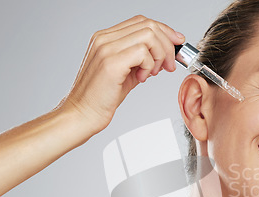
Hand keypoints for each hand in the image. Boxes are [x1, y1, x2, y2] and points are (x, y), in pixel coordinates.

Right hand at [59, 15, 184, 132]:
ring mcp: (106, 48)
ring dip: (160, 55)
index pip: (142, 21)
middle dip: (167, 45)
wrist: (82, 114)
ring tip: (153, 73)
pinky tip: (142, 78)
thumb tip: (165, 55)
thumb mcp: (126, 73)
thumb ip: (142, 60)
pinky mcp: (111, 63)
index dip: (164, 31)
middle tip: (169, 65)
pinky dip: (150, 65)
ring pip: (149, 35)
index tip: (177, 44)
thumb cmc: (101, 98)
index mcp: (106, 38)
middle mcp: (104, 38)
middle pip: (148, 25)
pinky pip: (143, 52)